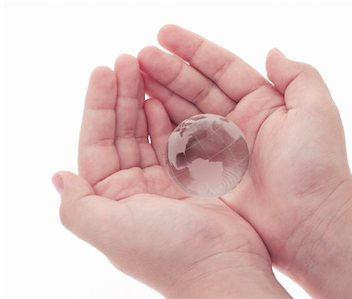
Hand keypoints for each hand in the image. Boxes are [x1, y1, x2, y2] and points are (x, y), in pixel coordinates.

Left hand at [53, 55, 289, 297]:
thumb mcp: (111, 231)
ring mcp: (162, 183)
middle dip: (121, 96)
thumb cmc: (168, 252)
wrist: (225, 269)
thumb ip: (78, 206)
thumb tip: (58, 176)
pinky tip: (163, 99)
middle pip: (121, 133)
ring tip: (144, 70)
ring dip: (143, 102)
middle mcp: (133, 189)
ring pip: (148, 134)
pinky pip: (175, 142)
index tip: (103, 70)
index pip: (97, 142)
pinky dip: (169, 120)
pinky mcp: (190, 180)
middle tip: (126, 59)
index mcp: (110, 199)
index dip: (98, 106)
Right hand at [138, 25, 351, 269]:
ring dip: (160, 92)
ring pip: (185, 112)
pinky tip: (144, 110)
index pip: (222, 67)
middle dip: (169, 69)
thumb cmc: (316, 166)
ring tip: (133, 74)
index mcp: (263, 102)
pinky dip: (162, 127)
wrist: (310, 222)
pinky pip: (181, 144)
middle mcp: (240, 121)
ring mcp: (223, 147)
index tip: (163, 33)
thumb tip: (272, 51)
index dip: (194, 49)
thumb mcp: (316, 110)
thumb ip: (297, 75)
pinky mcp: (210, 173)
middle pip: (198, 87)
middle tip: (138, 55)